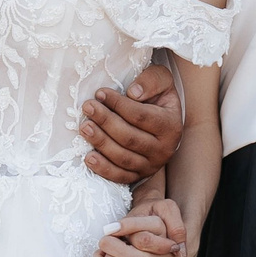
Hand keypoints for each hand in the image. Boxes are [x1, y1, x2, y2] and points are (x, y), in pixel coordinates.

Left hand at [80, 62, 180, 183]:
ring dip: (101, 142)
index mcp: (171, 125)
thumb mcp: (161, 80)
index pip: (140, 116)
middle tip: (88, 107)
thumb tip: (133, 93)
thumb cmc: (156, 97)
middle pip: (130, 138)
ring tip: (84, 127)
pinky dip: (103, 169)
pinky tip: (88, 157)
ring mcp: (151, 166)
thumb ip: (152, 80)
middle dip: (105, 121)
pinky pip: (119, 176)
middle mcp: (164, 149)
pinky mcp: (137, 176)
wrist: (160, 120)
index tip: (100, 93)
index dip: (118, 105)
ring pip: (123, 158)